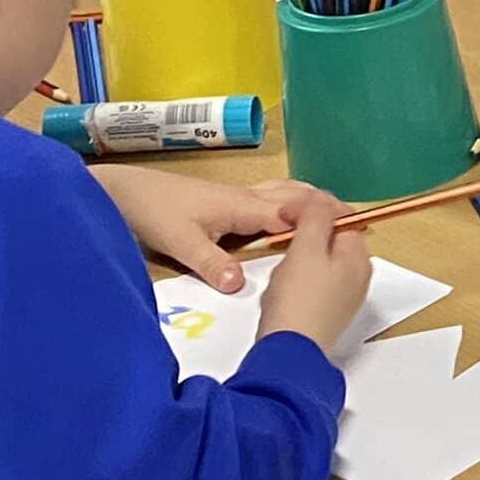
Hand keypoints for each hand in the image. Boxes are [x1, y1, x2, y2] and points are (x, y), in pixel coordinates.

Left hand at [95, 167, 336, 291]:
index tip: (355, 229)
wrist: (123, 192)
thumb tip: (240, 286)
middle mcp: (245, 198)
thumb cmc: (152, 212)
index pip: (295, 212)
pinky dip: (290, 206)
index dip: (326, 219)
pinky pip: (269, 200)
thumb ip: (211, 264)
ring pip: (284, 194)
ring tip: (332, 219)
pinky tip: (288, 222)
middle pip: (297, 196)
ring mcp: (236, 198)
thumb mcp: (180, 243)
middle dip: (327, 207)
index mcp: (243, 207)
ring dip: (310, 203)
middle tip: (354, 224)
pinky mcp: (225, 202)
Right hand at [257, 205, 372, 353]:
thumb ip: (316, 217)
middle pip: (330, 240)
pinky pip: (310, 284)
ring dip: (295, 261)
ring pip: (317, 262)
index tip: (289, 213)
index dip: (315, 210)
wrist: (288, 352)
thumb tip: (320, 199)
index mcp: (359, 258)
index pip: (343, 218)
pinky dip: (293, 281)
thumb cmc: (298, 303)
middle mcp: (357, 277)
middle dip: (303, 238)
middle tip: (284, 245)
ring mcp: (343, 296)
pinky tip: (281, 293)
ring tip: (283, 275)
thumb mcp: (306, 249)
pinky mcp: (325, 312)